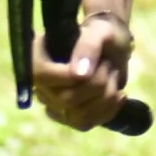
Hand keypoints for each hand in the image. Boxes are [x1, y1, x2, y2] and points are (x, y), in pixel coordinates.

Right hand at [31, 9, 134, 128]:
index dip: (70, 75)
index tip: (98, 63)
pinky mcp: (69, 117)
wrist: (111, 47)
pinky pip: (87, 123)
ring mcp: (54, 105)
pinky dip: (109, 109)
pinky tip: (119, 94)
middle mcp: (40, 85)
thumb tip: (79, 75)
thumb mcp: (99, 32)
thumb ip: (88, 47)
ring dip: (106, 96)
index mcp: (36, 58)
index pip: (42, 76)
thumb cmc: (101, 34)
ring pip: (78, 116)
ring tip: (112, 76)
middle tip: (108, 65)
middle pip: (66, 100)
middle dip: (97, 83)